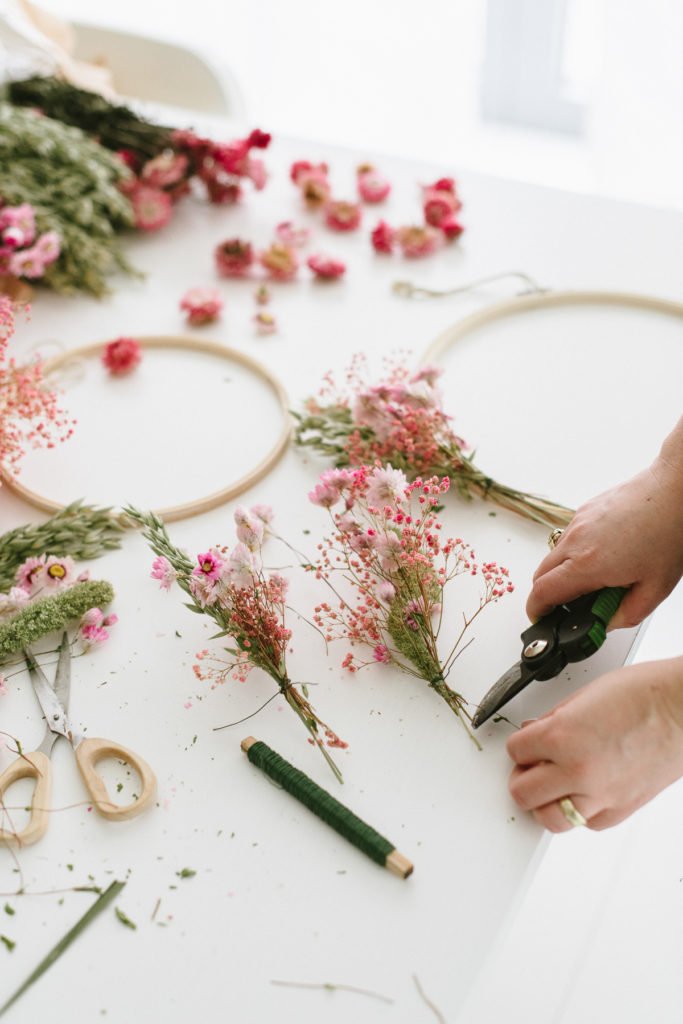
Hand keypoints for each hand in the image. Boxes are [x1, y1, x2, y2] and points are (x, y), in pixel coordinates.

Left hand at [506, 657, 682, 830]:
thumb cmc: (645, 694)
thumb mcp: (584, 696)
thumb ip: (553, 721)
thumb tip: (534, 734)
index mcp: (563, 737)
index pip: (515, 752)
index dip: (520, 746)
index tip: (527, 744)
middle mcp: (578, 770)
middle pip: (522, 794)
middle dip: (524, 778)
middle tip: (532, 767)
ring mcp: (601, 795)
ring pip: (551, 819)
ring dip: (546, 802)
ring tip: (552, 785)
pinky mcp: (621, 809)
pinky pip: (586, 823)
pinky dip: (580, 810)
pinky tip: (584, 791)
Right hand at [527, 454, 682, 628]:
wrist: (674, 491)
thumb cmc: (669, 532)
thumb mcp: (655, 588)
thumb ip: (627, 614)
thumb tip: (606, 623)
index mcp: (588, 565)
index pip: (542, 593)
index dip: (536, 610)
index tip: (540, 617)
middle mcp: (576, 541)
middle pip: (540, 574)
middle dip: (546, 593)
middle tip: (568, 605)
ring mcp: (577, 522)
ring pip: (554, 554)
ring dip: (563, 571)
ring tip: (596, 577)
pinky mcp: (585, 510)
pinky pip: (568, 537)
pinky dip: (575, 551)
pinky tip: (604, 553)